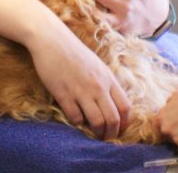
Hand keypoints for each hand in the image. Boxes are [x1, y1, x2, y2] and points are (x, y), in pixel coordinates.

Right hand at [27, 23, 130, 139]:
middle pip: (113, 119)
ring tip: (93, 134)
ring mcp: (81, 91)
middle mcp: (98, 86)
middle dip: (111, 134)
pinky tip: (75, 117)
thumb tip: (112, 102)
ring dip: (96, 132)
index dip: (124, 123)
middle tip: (106, 138)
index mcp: (108, 78)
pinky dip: (77, 123)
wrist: (52, 40)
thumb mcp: (97, 65)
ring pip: (97, 122)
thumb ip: (105, 82)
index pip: (125, 107)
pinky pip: (75, 118)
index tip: (119, 129)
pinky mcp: (64, 94)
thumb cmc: (74, 52)